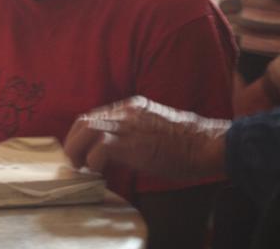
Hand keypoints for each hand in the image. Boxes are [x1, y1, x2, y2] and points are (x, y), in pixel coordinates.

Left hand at [64, 96, 229, 180]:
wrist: (206, 143)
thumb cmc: (187, 143)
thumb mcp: (155, 130)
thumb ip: (135, 133)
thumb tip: (118, 151)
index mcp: (132, 107)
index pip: (95, 115)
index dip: (82, 135)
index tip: (82, 152)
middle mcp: (126, 111)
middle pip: (84, 119)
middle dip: (73, 142)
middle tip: (76, 162)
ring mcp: (129, 123)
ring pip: (86, 128)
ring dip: (77, 150)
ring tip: (81, 167)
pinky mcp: (132, 140)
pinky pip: (100, 146)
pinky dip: (92, 160)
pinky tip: (98, 172)